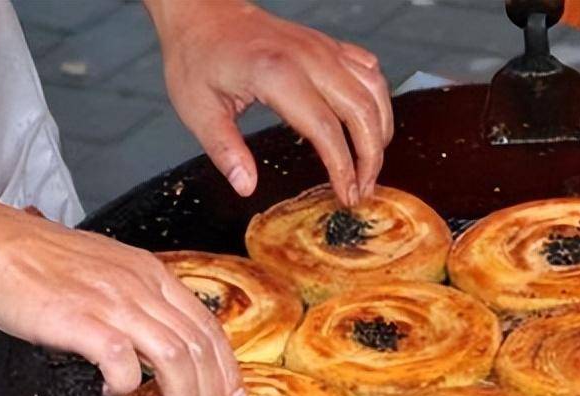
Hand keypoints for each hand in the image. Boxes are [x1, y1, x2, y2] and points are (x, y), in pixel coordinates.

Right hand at [0, 179, 246, 395]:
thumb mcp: (113, 269)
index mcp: (154, 275)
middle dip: (212, 394)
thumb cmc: (43, 260)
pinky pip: (123, 364)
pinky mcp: (83, 322)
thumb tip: (163, 338)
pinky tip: (113, 394)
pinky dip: (127, 386)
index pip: (209, 327)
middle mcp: (144, 288)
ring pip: (175, 358)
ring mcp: (115, 304)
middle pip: (201, 347)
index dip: (228, 368)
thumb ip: (143, 299)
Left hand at [145, 0, 393, 205]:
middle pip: (362, 112)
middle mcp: (309, 58)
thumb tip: (246, 186)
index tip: (346, 195)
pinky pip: (370, 71)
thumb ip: (225, 150)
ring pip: (375, 91)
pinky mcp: (329, 45)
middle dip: (371, 158)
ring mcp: (323, 49)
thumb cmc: (199, 57)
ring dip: (381, 131)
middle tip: (364, 190)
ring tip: (371, 164)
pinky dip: (378, 100)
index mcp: (277, 74)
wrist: (203, 12)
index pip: (326, 129)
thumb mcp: (198, 109)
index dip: (343, 168)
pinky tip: (370, 123)